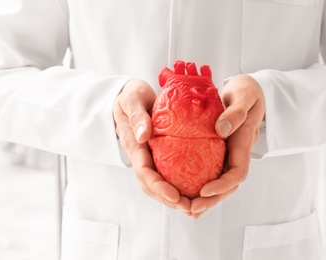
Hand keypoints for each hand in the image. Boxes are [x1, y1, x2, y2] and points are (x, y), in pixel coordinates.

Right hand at [113, 79, 190, 213]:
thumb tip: (143, 136)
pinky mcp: (159, 154)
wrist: (130, 95)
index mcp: (134, 146)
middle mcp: (141, 156)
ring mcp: (149, 157)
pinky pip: (167, 173)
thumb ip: (137, 116)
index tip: (174, 196)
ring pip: (160, 184)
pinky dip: (179, 185)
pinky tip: (195, 192)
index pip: (145, 172)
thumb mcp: (132, 99)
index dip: (159, 187)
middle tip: (190, 208)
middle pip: (152, 185)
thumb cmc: (131, 95)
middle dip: (170, 200)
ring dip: (175, 198)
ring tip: (195, 207)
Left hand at [190, 74, 265, 217]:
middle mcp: (236, 153)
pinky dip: (200, 184)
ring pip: (219, 182)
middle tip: (191, 209)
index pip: (237, 172)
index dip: (222, 185)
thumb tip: (221, 130)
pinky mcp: (219, 151)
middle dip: (212, 200)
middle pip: (228, 185)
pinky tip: (185, 192)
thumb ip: (236, 112)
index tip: (204, 190)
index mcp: (244, 143)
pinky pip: (211, 171)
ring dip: (205, 198)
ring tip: (187, 209)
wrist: (248, 90)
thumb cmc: (248, 91)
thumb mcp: (245, 96)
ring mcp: (228, 154)